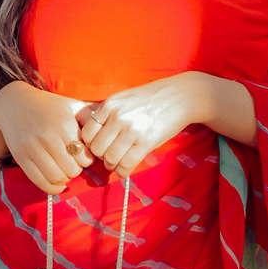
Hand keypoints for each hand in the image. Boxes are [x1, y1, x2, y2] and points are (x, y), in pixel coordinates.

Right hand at [0, 82, 92, 194]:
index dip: (87, 160)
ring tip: (64, 170)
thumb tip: (107, 130)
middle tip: (73, 164)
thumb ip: (90, 117)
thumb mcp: (71, 105)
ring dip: (64, 179)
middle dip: (76, 170)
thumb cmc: (49, 106)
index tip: (83, 156)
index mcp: (64, 123)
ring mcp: (32, 148)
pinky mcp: (21, 157)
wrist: (14, 104)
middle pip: (72, 169)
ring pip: (57, 178)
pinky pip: (40, 182)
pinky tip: (57, 181)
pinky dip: (52, 187)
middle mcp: (48, 136)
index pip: (84, 156)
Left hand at [75, 73, 208, 177]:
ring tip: (119, 162)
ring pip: (110, 159)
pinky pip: (126, 165)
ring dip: (112, 166)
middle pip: (97, 149)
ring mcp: (132, 130)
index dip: (92, 144)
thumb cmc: (149, 100)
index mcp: (109, 105)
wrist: (179, 96)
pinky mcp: (146, 142)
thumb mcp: (123, 99)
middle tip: (110, 157)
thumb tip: (90, 139)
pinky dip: (123, 172)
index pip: (87, 134)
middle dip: (102, 157)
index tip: (100, 147)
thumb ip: (106, 115)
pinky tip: (126, 169)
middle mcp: (118, 117)